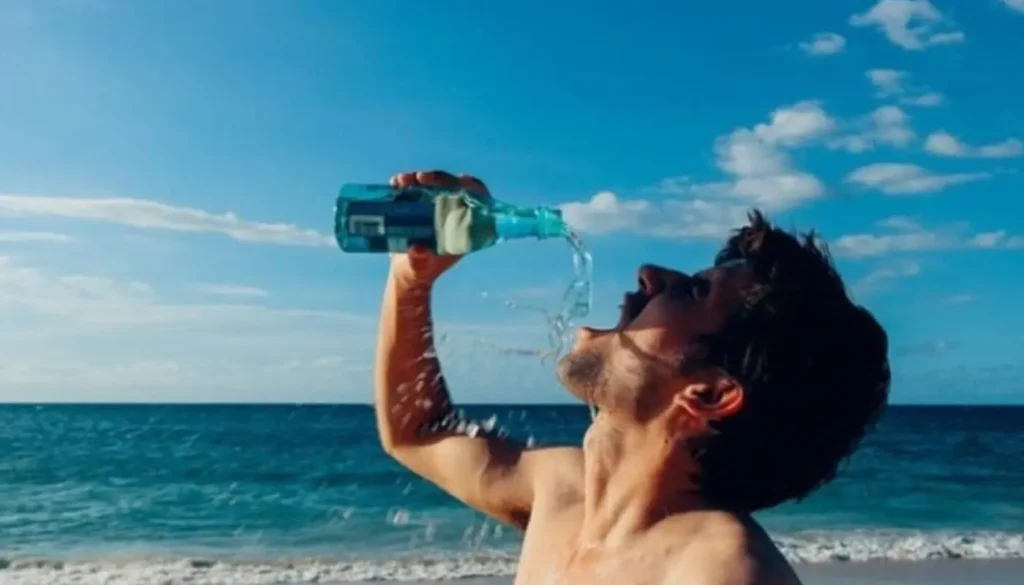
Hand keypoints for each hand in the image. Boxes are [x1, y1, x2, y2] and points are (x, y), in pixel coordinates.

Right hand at [387, 170, 489, 288]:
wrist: (405, 273)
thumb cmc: (419, 272)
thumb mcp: (419, 268)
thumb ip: (420, 260)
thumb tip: (418, 249)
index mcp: (462, 227)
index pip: (477, 201)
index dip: (473, 188)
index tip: (461, 181)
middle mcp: (451, 213)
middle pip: (453, 187)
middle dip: (439, 179)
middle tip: (422, 178)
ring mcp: (434, 207)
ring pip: (432, 184)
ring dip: (419, 178)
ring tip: (402, 180)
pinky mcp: (417, 205)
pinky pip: (414, 187)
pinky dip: (405, 183)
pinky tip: (395, 182)